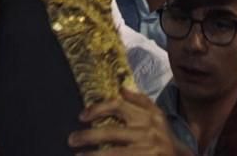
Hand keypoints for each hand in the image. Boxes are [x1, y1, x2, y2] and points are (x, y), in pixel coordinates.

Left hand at [69, 88, 184, 153]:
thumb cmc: (165, 137)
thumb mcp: (158, 116)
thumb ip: (140, 101)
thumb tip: (121, 88)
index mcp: (148, 118)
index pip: (119, 107)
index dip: (98, 109)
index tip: (82, 116)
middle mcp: (147, 134)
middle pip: (111, 133)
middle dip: (88, 136)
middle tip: (71, 139)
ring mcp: (146, 152)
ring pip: (114, 154)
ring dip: (93, 155)